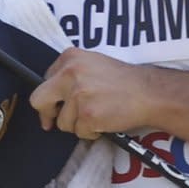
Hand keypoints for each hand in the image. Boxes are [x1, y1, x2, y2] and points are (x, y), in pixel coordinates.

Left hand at [30, 48, 150, 139]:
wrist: (149, 92)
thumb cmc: (123, 81)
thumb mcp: (93, 64)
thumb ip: (70, 74)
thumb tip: (50, 99)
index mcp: (70, 57)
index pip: (44, 81)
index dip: (52, 96)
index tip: (58, 104)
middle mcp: (70, 72)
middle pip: (39, 100)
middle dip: (48, 113)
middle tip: (56, 119)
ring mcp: (78, 94)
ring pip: (62, 122)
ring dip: (79, 123)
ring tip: (99, 112)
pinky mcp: (87, 114)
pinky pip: (79, 132)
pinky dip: (92, 131)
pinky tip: (105, 119)